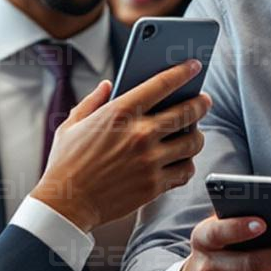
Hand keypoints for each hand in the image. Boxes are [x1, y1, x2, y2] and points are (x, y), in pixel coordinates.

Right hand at [35, 67, 210, 231]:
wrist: (66, 204)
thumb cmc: (66, 163)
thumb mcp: (71, 125)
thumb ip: (92, 101)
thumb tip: (107, 84)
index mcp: (119, 113)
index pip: (162, 84)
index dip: (183, 72)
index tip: (194, 66)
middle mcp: (139, 134)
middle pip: (187, 112)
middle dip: (201, 103)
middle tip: (204, 100)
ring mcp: (150, 161)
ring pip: (192, 143)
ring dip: (196, 136)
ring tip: (193, 133)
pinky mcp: (154, 185)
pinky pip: (184, 171)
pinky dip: (187, 164)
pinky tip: (182, 161)